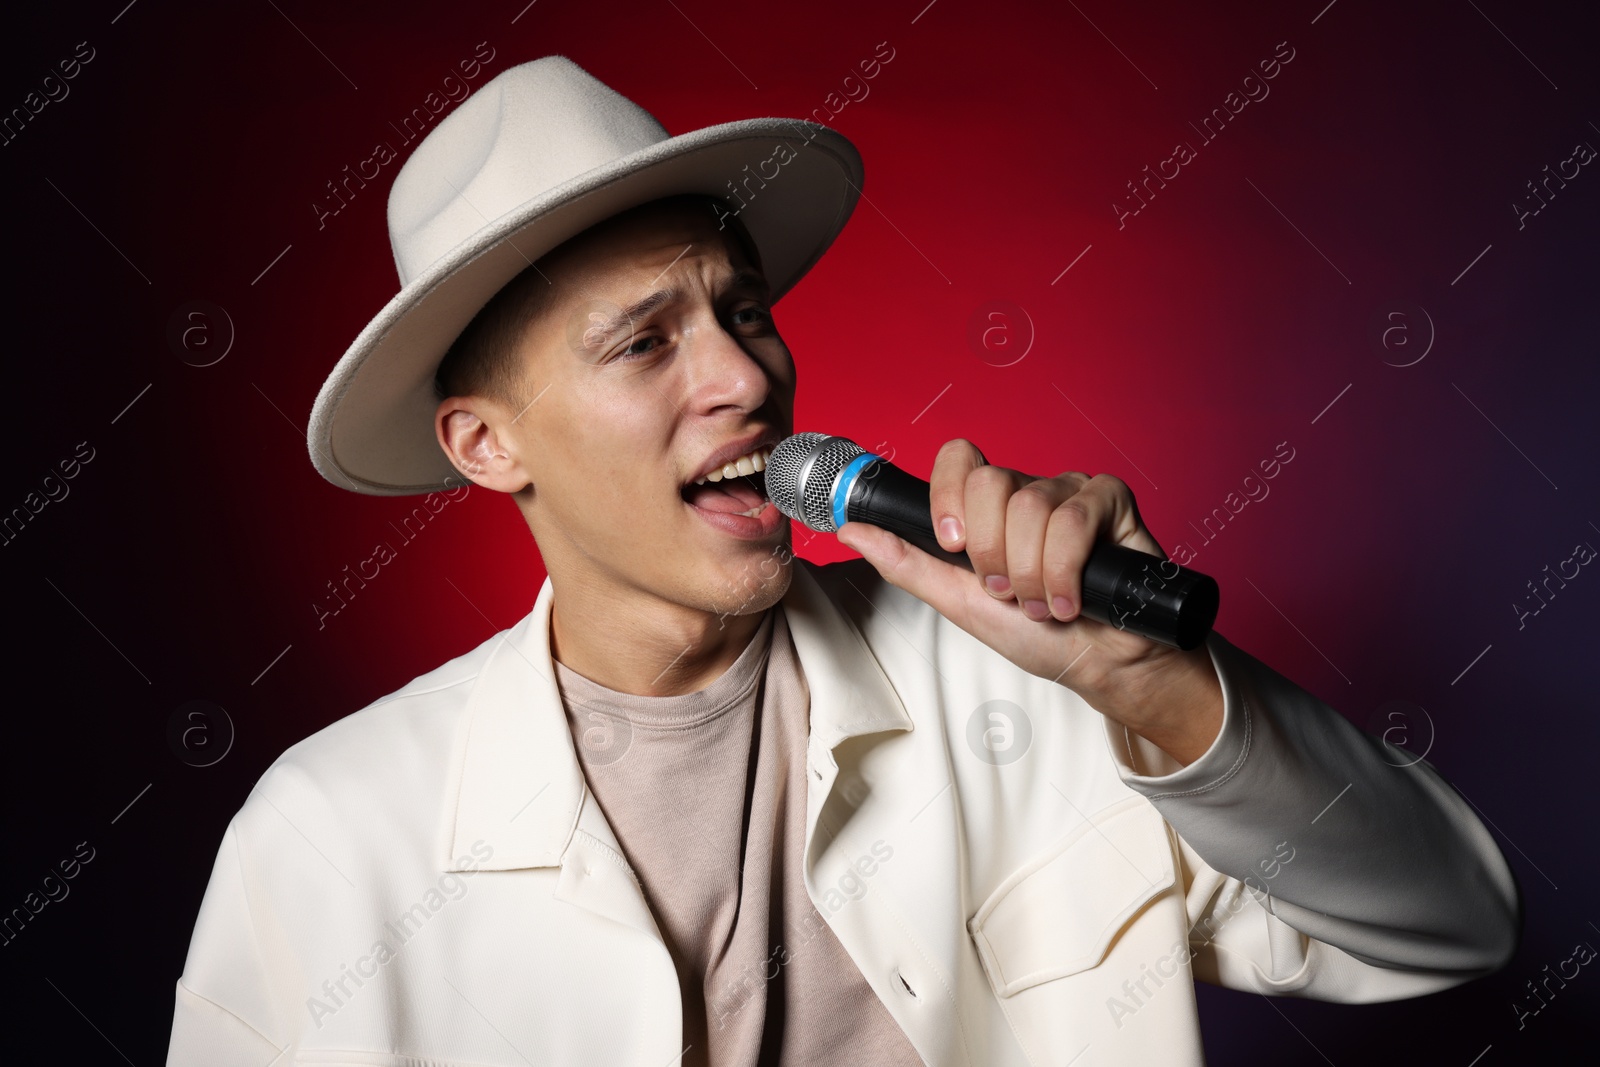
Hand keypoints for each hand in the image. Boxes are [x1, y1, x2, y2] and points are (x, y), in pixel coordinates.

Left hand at [835, 439, 1221, 762]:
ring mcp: (1071, 491)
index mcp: (990, 507)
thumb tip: (851, 529)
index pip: (958, 458)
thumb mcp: (958, 602)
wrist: (1098, 667)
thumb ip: (906, 563)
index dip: (949, 496)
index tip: (953, 544)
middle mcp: (1028, 491)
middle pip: (989, 483)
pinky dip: (1066, 571)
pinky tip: (1074, 598)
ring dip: (1031, 574)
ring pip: (1031, 507)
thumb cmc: (1035, 636)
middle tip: (1007, 590)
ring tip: (1043, 603)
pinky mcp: (1110, 501)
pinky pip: (1074, 518)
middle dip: (992, 554)